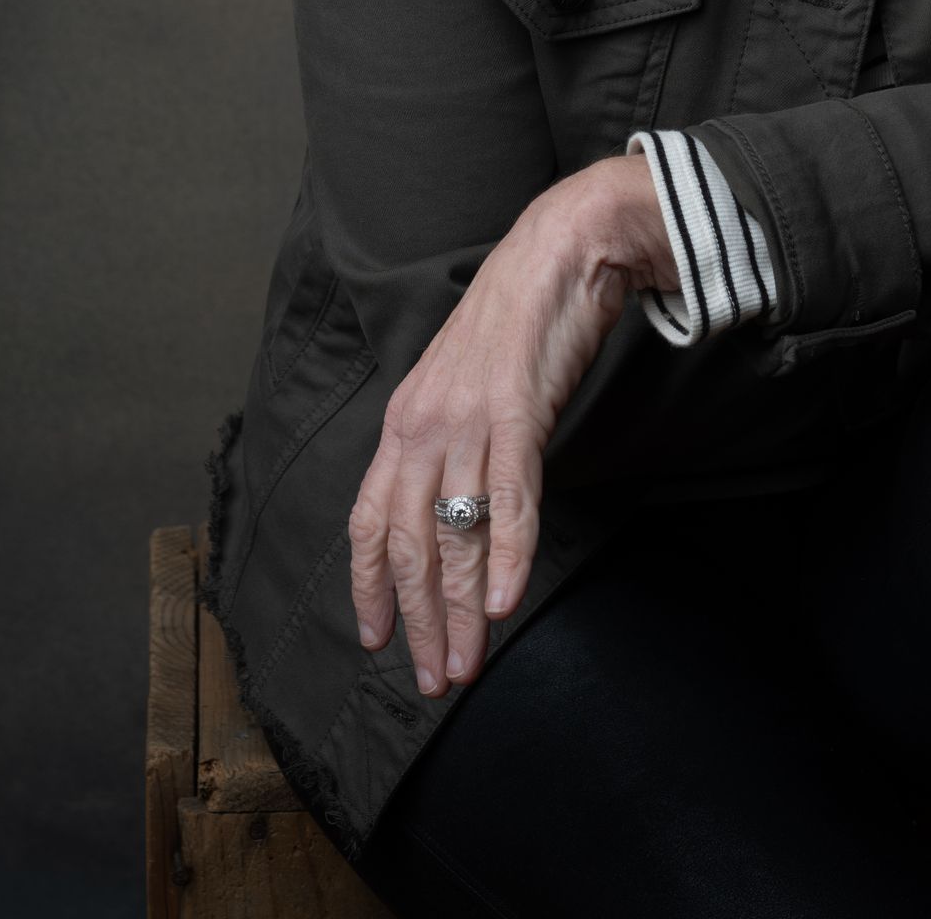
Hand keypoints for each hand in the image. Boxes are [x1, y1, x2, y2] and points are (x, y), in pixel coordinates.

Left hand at [346, 151, 677, 696]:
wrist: (560, 250)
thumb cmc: (520, 319)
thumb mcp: (465, 384)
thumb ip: (453, 441)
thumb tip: (455, 503)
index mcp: (405, 420)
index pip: (370, 520)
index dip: (369, 587)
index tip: (378, 642)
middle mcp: (424, 424)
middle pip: (409, 543)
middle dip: (419, 621)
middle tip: (435, 680)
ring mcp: (468, 419)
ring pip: (454, 534)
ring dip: (458, 610)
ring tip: (467, 663)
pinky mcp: (517, 411)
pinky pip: (507, 498)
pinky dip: (506, 556)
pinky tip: (503, 602)